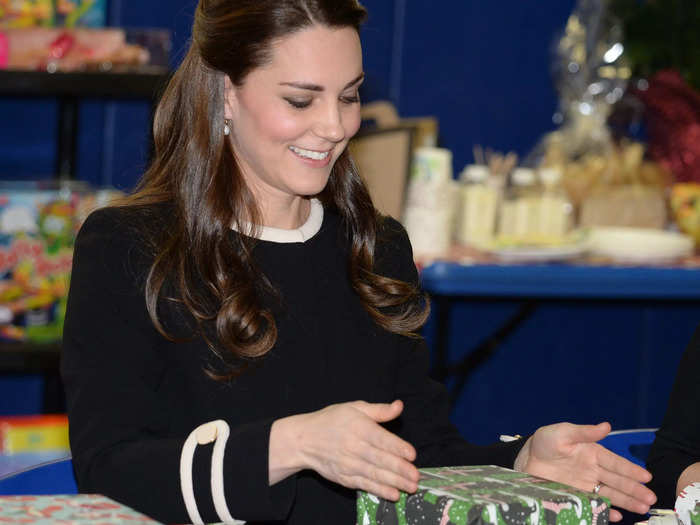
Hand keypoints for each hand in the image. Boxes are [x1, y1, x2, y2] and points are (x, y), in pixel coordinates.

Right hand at [293, 400, 418, 500]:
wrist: (304, 439)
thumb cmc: (331, 420)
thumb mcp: (355, 408)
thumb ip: (379, 410)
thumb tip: (399, 406)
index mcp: (359, 427)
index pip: (381, 439)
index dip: (397, 447)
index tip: (412, 454)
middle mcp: (354, 447)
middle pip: (380, 459)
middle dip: (400, 469)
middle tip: (416, 477)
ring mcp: (349, 464)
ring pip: (375, 474)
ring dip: (394, 482)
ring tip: (411, 487)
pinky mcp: (344, 477)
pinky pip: (364, 485)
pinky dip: (379, 491)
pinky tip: (393, 494)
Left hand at [513, 422, 656, 521]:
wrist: (525, 459)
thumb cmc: (545, 442)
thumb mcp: (563, 433)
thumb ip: (585, 432)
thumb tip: (606, 426)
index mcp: (593, 453)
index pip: (615, 462)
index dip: (631, 470)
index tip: (647, 477)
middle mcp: (593, 470)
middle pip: (618, 481)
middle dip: (635, 490)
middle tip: (651, 499)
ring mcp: (586, 484)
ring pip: (611, 494)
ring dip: (627, 502)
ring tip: (643, 509)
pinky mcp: (576, 495)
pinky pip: (594, 504)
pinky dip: (606, 510)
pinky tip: (618, 516)